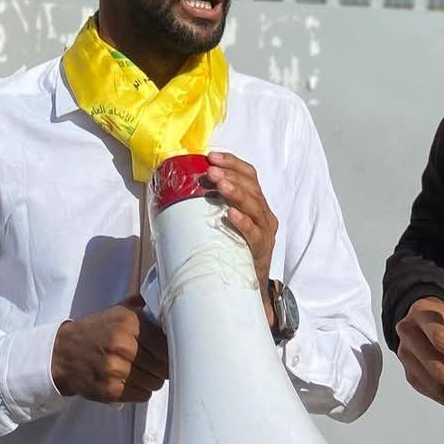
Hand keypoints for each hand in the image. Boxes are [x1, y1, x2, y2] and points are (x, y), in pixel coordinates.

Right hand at [51, 297, 168, 403]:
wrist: (62, 352)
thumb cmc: (95, 330)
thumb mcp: (117, 310)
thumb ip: (142, 306)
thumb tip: (169, 303)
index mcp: (128, 323)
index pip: (165, 344)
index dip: (170, 352)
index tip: (169, 353)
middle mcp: (122, 346)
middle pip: (162, 367)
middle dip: (162, 367)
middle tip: (154, 364)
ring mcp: (115, 370)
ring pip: (154, 383)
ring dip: (152, 380)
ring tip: (141, 372)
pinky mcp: (110, 390)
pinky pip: (142, 395)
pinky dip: (141, 390)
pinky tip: (131, 381)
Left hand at [203, 151, 278, 300]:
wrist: (248, 287)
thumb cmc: (232, 250)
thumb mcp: (224, 223)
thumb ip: (211, 206)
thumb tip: (178, 189)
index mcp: (256, 203)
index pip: (249, 175)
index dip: (232, 163)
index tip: (211, 156)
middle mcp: (264, 215)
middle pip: (252, 187)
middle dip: (231, 175)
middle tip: (211, 171)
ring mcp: (265, 233)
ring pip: (255, 206)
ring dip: (236, 192)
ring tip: (220, 185)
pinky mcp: (262, 251)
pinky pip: (255, 234)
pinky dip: (243, 222)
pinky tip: (231, 214)